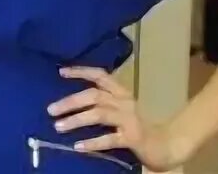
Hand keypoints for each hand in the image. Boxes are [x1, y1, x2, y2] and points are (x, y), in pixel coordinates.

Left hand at [47, 66, 185, 172]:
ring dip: (76, 119)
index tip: (61, 71)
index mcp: (122, 92)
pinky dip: (92, 142)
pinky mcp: (133, 137)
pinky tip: (78, 146)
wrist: (167, 145)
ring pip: (99, 114)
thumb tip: (71, 103)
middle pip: (94, 94)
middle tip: (51, 110)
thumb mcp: (121, 110)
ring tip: (58, 126)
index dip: (81, 71)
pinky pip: (110, 138)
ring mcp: (129, 119)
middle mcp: (125, 101)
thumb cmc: (138, 127)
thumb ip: (103, 103)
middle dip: (71, 101)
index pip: (100, 75)